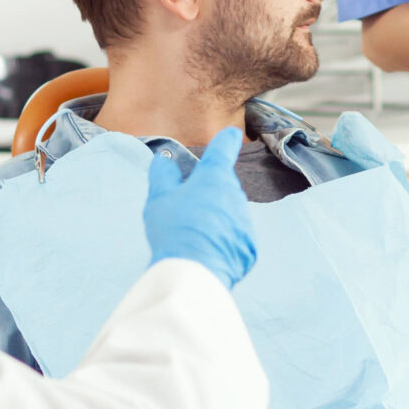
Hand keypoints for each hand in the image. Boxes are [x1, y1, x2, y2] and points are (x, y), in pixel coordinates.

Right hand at [141, 126, 257, 285]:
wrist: (194, 271)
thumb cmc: (174, 230)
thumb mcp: (159, 199)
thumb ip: (163, 174)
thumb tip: (165, 160)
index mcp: (214, 177)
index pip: (224, 148)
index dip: (226, 140)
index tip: (230, 136)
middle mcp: (236, 194)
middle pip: (222, 186)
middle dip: (208, 193)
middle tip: (186, 210)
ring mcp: (245, 220)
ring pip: (229, 212)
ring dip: (215, 217)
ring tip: (193, 235)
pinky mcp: (249, 245)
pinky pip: (234, 237)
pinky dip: (222, 240)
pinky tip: (205, 250)